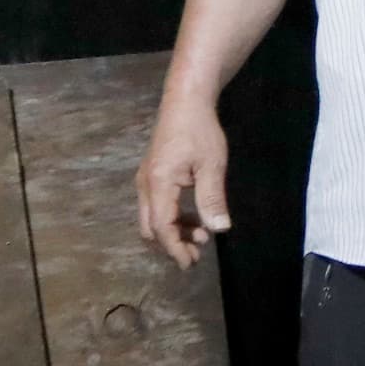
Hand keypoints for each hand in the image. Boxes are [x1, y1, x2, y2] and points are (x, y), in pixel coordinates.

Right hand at [135, 94, 233, 269]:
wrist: (185, 101)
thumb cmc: (200, 130)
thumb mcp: (212, 164)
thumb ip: (212, 198)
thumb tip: (219, 229)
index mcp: (158, 183)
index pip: (161, 227)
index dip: (174, 248)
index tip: (190, 264)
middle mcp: (145, 185)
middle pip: (149, 228)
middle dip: (171, 245)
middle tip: (197, 253)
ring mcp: (146, 181)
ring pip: (152, 219)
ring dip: (173, 232)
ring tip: (201, 236)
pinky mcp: (152, 177)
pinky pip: (156, 207)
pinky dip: (172, 219)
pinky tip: (194, 219)